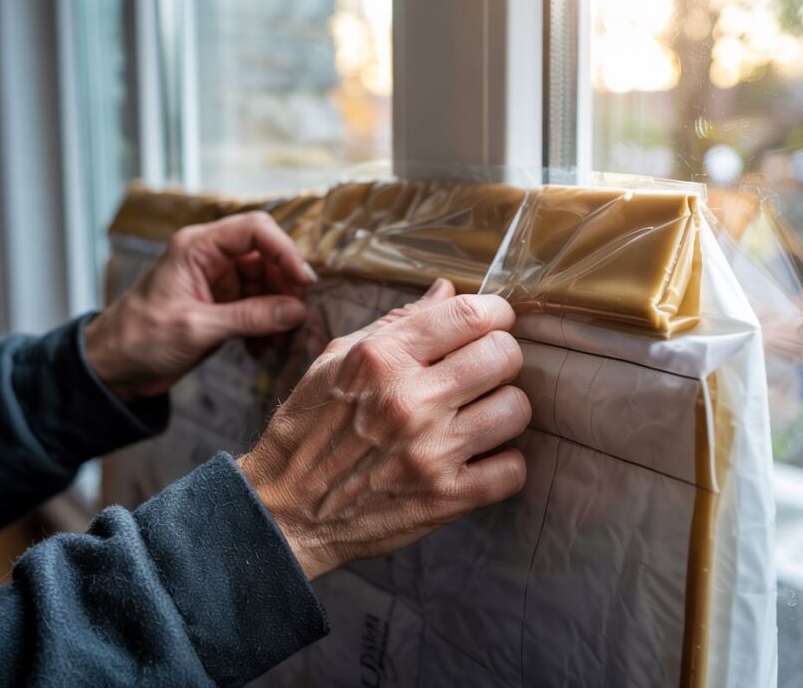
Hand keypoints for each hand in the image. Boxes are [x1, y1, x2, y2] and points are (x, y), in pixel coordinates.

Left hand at [86, 212, 315, 400]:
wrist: (113, 368)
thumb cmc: (139, 339)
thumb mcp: (196, 328)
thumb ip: (249, 317)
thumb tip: (297, 311)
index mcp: (198, 247)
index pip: (255, 230)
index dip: (285, 251)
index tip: (304, 282)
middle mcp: (211, 258)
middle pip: (267, 257)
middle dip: (285, 288)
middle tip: (296, 318)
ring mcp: (218, 282)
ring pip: (267, 285)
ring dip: (278, 313)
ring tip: (277, 342)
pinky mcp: (222, 306)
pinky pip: (258, 308)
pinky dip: (266, 327)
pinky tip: (261, 350)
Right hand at [238, 279, 530, 579]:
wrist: (285, 512)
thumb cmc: (309, 429)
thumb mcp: (335, 362)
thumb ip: (396, 324)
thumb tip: (447, 290)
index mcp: (381, 358)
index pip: (471, 315)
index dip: (496, 313)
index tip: (494, 322)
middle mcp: (409, 400)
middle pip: (504, 356)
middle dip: (501, 358)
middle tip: (483, 372)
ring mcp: (430, 452)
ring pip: (516, 409)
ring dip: (503, 410)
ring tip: (478, 416)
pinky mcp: (446, 498)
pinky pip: (513, 469)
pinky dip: (502, 464)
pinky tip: (477, 458)